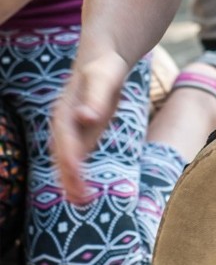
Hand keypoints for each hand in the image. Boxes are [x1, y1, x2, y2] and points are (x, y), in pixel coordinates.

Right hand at [50, 51, 129, 204]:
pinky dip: (77, 177)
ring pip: (66, 161)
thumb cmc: (105, 67)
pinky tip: (84, 194)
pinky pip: (76, 160)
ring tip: (82, 203)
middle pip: (62, 153)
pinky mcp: (81, 136)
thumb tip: (86, 118)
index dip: (70, 155)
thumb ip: (96, 98)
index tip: (77, 173)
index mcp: (65, 110)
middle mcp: (63, 124)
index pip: (65, 137)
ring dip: (71, 182)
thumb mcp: (104, 78)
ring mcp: (71, 131)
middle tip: (80, 199)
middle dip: (69, 176)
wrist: (101, 61)